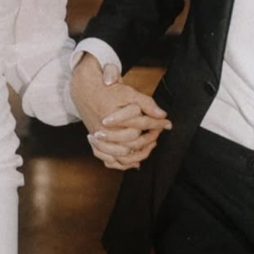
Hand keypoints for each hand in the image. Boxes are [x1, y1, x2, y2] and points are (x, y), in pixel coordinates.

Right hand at [70, 54, 173, 170]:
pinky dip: (124, 163)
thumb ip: (146, 103)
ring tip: (151, 144)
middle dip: (150, 137)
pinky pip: (110, 161)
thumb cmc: (108, 90)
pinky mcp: (96, 144)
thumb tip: (162, 114)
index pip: (141, 123)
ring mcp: (100, 139)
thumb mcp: (128, 92)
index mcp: (113, 117)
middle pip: (133, 141)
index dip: (157, 123)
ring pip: (122, 155)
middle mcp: (105, 130)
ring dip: (140, 153)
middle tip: (159, 131)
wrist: (85, 91)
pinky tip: (136, 161)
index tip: (168, 123)